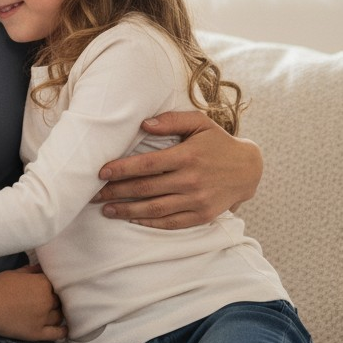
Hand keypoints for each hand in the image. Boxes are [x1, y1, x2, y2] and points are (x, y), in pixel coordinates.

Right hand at [0, 265, 66, 342]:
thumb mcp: (17, 273)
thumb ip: (33, 270)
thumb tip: (43, 268)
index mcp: (43, 284)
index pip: (57, 284)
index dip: (54, 286)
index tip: (51, 287)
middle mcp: (47, 301)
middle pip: (59, 300)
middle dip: (56, 299)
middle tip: (50, 299)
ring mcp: (43, 318)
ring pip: (59, 316)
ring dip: (58, 313)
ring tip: (55, 312)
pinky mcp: (37, 333)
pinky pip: (56, 333)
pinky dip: (63, 330)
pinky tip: (65, 328)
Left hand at [92, 110, 262, 228]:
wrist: (248, 169)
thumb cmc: (217, 142)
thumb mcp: (200, 123)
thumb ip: (172, 120)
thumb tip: (144, 123)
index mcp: (187, 156)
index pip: (147, 165)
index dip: (122, 169)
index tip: (101, 172)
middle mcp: (191, 180)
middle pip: (146, 188)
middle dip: (116, 192)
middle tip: (93, 194)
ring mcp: (198, 200)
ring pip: (156, 208)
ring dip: (127, 210)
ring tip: (106, 210)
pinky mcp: (203, 215)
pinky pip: (172, 222)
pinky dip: (150, 222)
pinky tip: (132, 219)